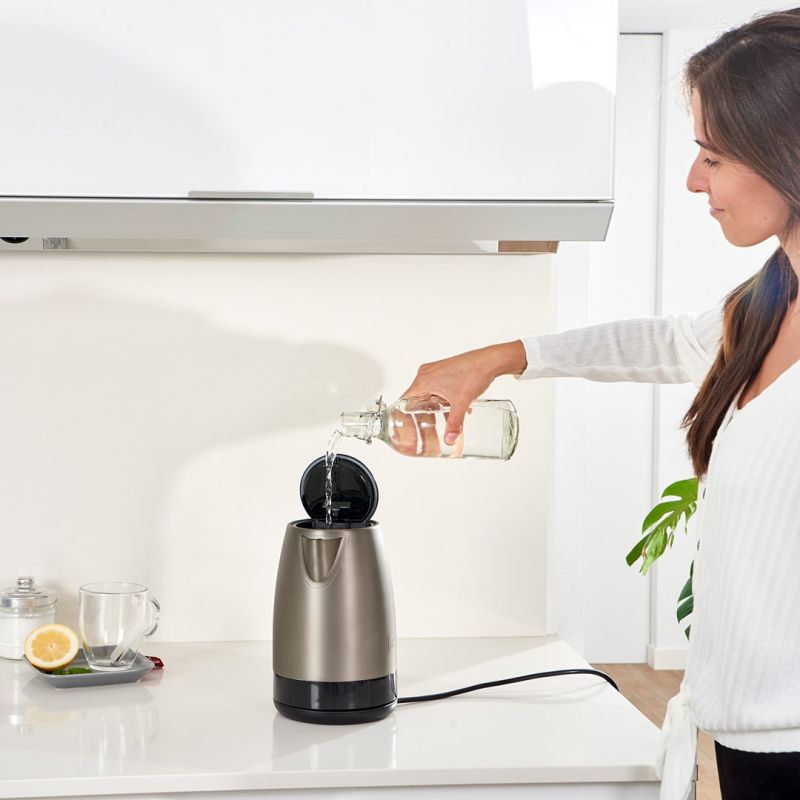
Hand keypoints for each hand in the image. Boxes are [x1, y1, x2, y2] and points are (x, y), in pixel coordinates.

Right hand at [401, 341, 526, 444]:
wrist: (490, 360)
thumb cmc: (474, 374)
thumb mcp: (462, 402)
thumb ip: (454, 423)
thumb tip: (450, 439)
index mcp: (423, 380)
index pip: (404, 400)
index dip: (402, 414)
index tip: (405, 425)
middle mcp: (426, 373)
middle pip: (415, 398)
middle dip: (420, 413)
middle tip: (423, 427)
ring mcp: (435, 370)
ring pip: (427, 393)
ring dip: (433, 406)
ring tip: (439, 420)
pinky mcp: (444, 370)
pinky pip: (436, 387)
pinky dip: (441, 398)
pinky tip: (452, 408)